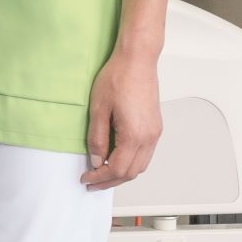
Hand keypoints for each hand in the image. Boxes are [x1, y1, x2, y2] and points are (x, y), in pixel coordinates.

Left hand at [82, 50, 162, 190]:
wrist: (137, 60)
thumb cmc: (117, 78)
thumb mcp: (98, 109)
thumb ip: (97, 139)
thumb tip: (96, 160)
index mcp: (134, 135)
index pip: (117, 169)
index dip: (100, 177)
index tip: (86, 178)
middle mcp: (149, 137)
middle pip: (131, 172)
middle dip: (110, 181)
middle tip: (92, 181)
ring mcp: (155, 132)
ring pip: (141, 166)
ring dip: (122, 173)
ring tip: (102, 173)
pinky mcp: (155, 126)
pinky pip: (145, 154)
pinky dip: (131, 162)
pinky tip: (116, 157)